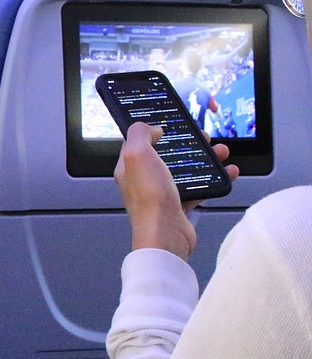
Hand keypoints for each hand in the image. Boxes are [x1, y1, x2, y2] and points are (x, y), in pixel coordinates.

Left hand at [113, 122, 236, 260]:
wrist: (166, 234)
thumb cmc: (150, 198)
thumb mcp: (137, 155)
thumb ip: (140, 135)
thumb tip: (152, 129)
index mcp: (130, 167)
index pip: (139, 142)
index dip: (155, 131)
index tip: (173, 124)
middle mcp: (144, 180)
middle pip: (168, 155)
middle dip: (188, 143)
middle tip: (205, 137)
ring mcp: (162, 193)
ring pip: (186, 170)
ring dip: (206, 159)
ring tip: (222, 152)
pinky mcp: (179, 205)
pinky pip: (199, 188)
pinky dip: (215, 179)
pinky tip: (228, 173)